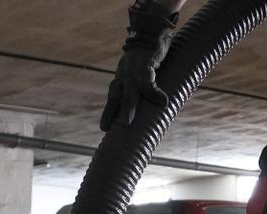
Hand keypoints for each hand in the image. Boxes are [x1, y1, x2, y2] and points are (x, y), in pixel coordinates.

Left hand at [99, 5, 176, 131]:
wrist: (150, 32)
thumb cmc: (146, 56)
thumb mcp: (138, 71)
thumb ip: (139, 87)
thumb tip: (151, 106)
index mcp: (121, 79)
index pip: (112, 98)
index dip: (108, 112)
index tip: (103, 127)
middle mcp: (124, 76)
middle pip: (116, 97)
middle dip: (111, 113)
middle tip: (105, 128)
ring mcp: (134, 71)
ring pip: (130, 92)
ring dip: (128, 108)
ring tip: (127, 123)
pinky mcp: (145, 65)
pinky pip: (149, 82)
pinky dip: (155, 93)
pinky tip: (163, 102)